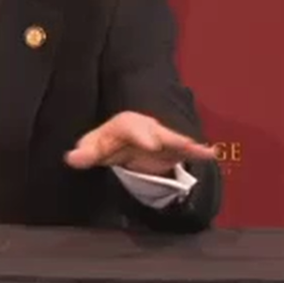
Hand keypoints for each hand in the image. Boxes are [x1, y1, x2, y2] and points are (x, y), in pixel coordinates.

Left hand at [65, 111, 216, 176]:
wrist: (133, 140)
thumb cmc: (113, 142)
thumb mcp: (97, 146)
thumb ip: (86, 153)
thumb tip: (72, 158)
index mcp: (126, 124)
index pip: (130, 126)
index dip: (140, 134)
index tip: (150, 145)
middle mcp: (147, 128)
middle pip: (155, 130)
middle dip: (159, 137)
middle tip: (161, 145)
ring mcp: (163, 139)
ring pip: (174, 139)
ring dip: (185, 144)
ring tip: (197, 148)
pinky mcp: (175, 150)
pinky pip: (188, 150)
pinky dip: (199, 152)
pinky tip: (211, 154)